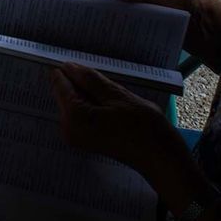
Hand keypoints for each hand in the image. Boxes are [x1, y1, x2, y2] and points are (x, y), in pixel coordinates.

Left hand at [49, 64, 181, 179]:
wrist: (159, 158)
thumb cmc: (144, 128)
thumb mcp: (117, 95)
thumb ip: (90, 80)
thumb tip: (69, 66)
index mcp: (74, 117)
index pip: (60, 84)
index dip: (69, 69)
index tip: (81, 62)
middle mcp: (68, 129)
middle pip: (66, 94)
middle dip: (82, 83)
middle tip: (108, 85)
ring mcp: (75, 136)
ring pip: (75, 102)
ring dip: (91, 94)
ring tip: (115, 98)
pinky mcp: (84, 139)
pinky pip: (82, 113)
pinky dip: (94, 105)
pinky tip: (113, 106)